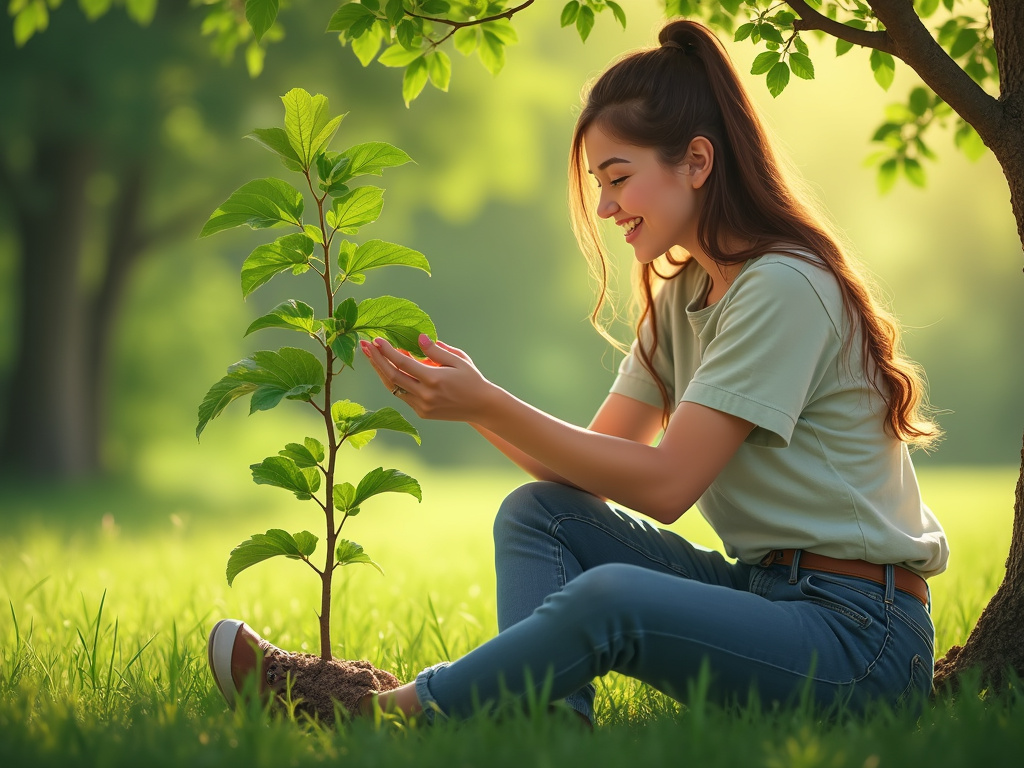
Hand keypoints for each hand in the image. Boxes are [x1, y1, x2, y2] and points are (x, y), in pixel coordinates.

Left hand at [359, 334, 495, 422]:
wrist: (482, 407)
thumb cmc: (472, 379)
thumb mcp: (458, 360)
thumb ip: (436, 350)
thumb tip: (418, 338)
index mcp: (434, 380)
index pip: (403, 363)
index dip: (387, 351)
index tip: (376, 340)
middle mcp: (425, 395)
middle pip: (392, 376)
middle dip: (376, 360)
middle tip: (365, 346)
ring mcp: (422, 406)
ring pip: (394, 388)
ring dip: (381, 371)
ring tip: (371, 356)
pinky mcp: (422, 412)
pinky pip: (402, 395)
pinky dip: (394, 382)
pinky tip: (388, 369)